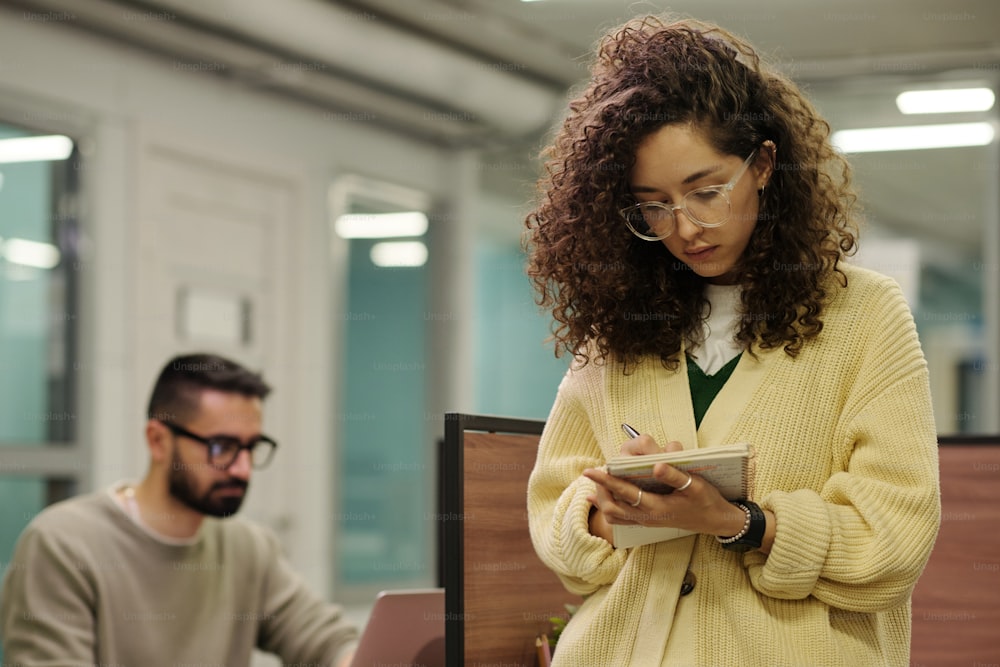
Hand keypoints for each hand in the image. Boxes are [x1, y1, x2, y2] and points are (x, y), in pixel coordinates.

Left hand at [583, 436, 746, 538]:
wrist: (715, 520)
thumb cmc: (706, 500)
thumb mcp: (695, 485)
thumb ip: (675, 475)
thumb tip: (656, 464)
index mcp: (657, 507)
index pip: (625, 492)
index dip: (606, 481)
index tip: (591, 470)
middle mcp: (648, 517)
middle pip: (612, 507)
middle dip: (600, 490)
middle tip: (595, 473)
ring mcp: (647, 521)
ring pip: (614, 515)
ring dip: (603, 499)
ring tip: (597, 483)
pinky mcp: (649, 521)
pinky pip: (621, 518)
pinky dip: (608, 508)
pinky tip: (597, 499)